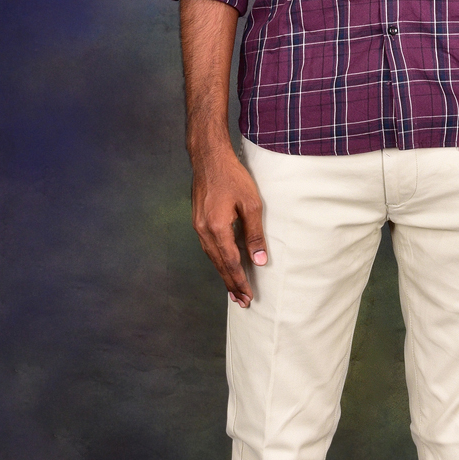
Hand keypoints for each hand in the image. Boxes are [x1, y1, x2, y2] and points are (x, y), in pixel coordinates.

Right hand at [190, 139, 267, 307]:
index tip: (248, 296)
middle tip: (242, 302)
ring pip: (212, 257)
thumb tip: (260, 260)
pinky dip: (217, 260)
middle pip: (218, 264)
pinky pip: (208, 247)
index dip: (239, 281)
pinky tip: (224, 265)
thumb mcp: (251, 204)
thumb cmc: (232, 176)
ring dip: (223, 274)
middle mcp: (204, 230)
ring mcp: (198, 226)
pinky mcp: (198, 220)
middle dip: (231, 284)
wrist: (208, 157)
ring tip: (234, 289)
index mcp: (217, 227)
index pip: (230, 262)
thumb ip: (255, 233)